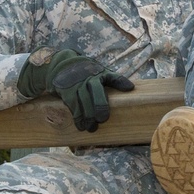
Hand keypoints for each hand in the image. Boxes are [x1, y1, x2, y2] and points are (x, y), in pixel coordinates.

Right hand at [18, 48, 134, 131]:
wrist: (62, 65)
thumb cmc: (87, 73)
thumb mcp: (100, 72)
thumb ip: (114, 80)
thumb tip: (131, 88)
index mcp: (100, 73)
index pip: (113, 77)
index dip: (121, 82)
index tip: (129, 88)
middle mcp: (89, 78)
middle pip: (96, 92)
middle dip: (100, 106)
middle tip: (102, 119)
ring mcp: (78, 84)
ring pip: (84, 101)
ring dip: (88, 117)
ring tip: (92, 128)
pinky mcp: (67, 91)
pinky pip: (73, 106)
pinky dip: (78, 117)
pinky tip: (81, 126)